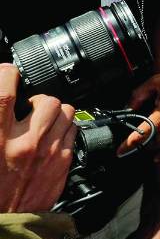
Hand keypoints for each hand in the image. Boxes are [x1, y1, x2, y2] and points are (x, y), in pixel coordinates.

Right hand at [0, 64, 75, 212]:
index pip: (4, 89)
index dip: (5, 74)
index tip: (5, 74)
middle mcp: (24, 143)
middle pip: (44, 99)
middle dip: (35, 98)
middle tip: (24, 107)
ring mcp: (48, 153)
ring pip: (65, 111)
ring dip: (52, 111)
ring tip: (39, 120)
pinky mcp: (63, 164)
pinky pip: (73, 130)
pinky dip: (63, 127)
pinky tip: (50, 136)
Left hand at [121, 59, 159, 161]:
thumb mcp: (156, 81)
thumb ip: (138, 95)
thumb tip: (126, 109)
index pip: (142, 135)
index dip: (128, 145)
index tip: (120, 151)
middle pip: (153, 144)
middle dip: (142, 144)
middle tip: (137, 140)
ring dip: (155, 148)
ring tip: (149, 143)